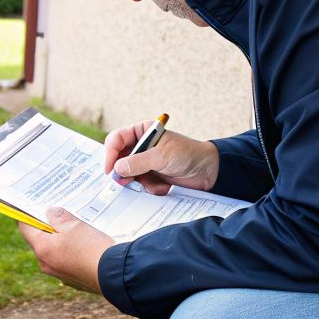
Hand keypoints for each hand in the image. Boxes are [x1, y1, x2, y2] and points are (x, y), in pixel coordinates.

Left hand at [18, 208, 114, 295]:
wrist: (116, 275)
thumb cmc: (92, 248)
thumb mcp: (75, 225)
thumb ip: (59, 217)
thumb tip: (51, 213)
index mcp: (42, 249)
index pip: (25, 228)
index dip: (28, 215)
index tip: (34, 207)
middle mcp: (47, 264)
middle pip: (40, 241)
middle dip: (48, 227)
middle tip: (60, 214)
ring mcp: (60, 274)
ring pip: (55, 252)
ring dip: (62, 240)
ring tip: (76, 229)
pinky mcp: (74, 281)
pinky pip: (67, 262)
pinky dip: (72, 253)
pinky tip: (85, 245)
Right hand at [102, 120, 219, 195]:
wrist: (208, 171)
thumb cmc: (188, 154)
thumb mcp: (162, 156)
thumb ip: (139, 162)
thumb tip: (118, 168)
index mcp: (142, 131)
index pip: (116, 139)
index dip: (110, 153)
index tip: (111, 169)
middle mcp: (141, 145)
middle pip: (118, 158)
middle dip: (124, 172)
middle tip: (126, 182)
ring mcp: (145, 162)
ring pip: (128, 174)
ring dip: (140, 181)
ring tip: (155, 183)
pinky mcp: (151, 175)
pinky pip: (140, 184)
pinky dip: (150, 187)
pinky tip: (163, 186)